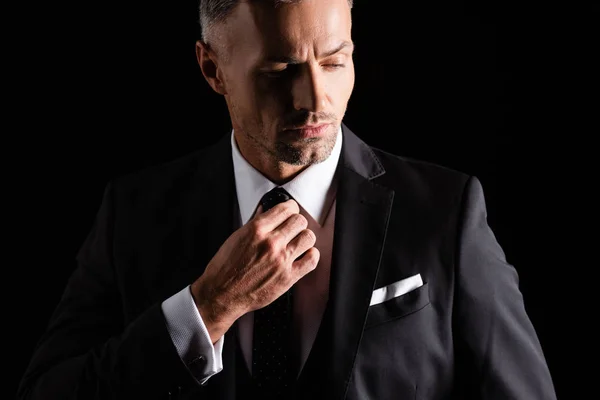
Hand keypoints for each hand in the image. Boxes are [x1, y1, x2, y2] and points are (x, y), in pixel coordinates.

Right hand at [190, 199, 318, 341]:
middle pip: (299, 221)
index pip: (286, 208)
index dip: (290, 208)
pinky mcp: (288, 277)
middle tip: (292, 229)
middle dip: (296, 223)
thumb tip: (265, 210)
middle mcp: (271, 243)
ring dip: (304, 238)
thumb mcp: (236, 237)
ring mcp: (281, 260)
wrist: (222, 294)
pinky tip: (303, 255)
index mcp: (257, 230)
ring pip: (308, 237)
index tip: (290, 212)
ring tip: (297, 242)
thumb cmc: (225, 268)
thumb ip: (255, 222)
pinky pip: (312, 260)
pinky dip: (311, 255)